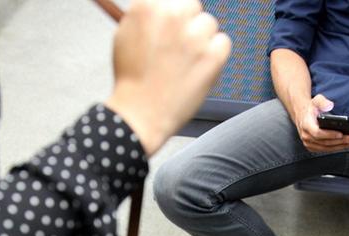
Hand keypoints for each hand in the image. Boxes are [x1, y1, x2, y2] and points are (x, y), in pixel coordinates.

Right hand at [105, 0, 231, 156]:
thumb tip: (163, 5)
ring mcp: (194, 36)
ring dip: (200, 37)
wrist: (140, 113)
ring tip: (184, 60)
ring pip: (208, 23)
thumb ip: (146, 13)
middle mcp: (172, 16)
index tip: (172, 23)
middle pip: (190, 4)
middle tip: (177, 44)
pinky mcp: (213, 55)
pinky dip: (214, 52)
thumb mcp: (125, 34)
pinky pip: (223, 41)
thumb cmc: (132, 78)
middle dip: (186, 21)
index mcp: (148, 7)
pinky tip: (198, 66)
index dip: (172, 11)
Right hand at [294, 95, 348, 152]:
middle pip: (325, 142)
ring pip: (327, 147)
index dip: (330, 135)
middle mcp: (306, 136)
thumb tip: (330, 106)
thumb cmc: (312, 108)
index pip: (317, 133)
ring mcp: (309, 143)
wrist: (303, 115)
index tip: (341, 134)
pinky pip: (326, 149)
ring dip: (341, 146)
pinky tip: (346, 145)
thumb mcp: (316, 100)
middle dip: (341, 141)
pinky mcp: (313, 147)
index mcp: (306, 124)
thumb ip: (323, 102)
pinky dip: (337, 147)